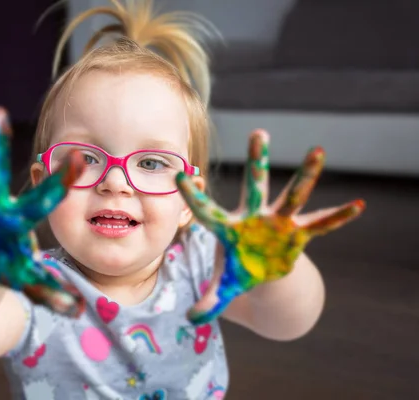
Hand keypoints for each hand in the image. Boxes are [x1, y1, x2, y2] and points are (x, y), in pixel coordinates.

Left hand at [176, 129, 365, 324]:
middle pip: (255, 186)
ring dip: (306, 175)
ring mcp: (279, 222)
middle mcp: (254, 217)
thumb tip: (189, 320)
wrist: (263, 269)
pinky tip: (358, 206)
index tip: (181, 175)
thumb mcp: (225, 286)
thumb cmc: (240, 269)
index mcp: (229, 228)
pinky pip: (321, 223)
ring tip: (318, 150)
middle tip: (259, 132)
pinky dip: (338, 217)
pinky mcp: (299, 232)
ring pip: (293, 194)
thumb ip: (210, 301)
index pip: (208, 211)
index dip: (195, 196)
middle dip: (257, 160)